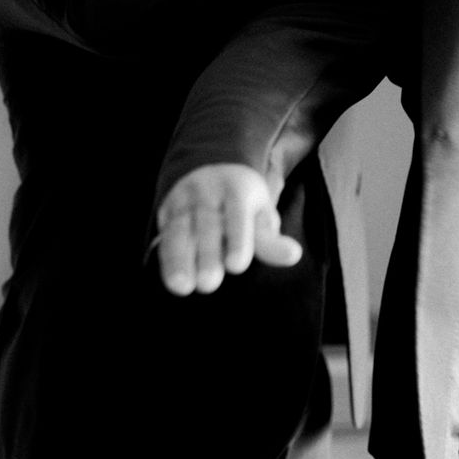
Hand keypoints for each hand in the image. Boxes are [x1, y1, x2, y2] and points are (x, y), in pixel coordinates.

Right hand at [151, 164, 300, 295]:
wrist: (213, 171)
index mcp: (237, 188)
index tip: (237, 265)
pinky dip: (166, 259)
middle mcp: (207, 190)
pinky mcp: (167, 212)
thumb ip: (271, 239)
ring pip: (180, 229)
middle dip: (207, 254)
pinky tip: (172, 281)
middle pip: (207, 223)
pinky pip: (165, 236)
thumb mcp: (261, 215)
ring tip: (182, 287)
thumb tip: (293, 255)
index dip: (237, 239)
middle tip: (210, 284)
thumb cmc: (244, 205)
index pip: (237, 213)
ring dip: (179, 259)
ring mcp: (184, 200)